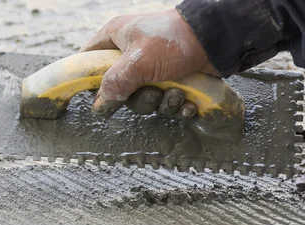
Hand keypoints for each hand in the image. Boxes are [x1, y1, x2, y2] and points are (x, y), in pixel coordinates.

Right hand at [80, 9, 218, 117]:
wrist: (217, 39)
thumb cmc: (173, 41)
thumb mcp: (137, 61)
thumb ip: (114, 83)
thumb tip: (98, 105)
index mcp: (115, 39)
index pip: (87, 59)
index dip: (86, 79)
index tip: (92, 96)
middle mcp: (130, 55)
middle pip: (118, 90)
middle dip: (137, 98)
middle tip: (150, 91)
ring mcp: (151, 69)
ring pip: (143, 100)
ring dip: (161, 102)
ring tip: (176, 92)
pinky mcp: (171, 81)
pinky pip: (164, 104)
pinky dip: (176, 106)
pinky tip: (187, 101)